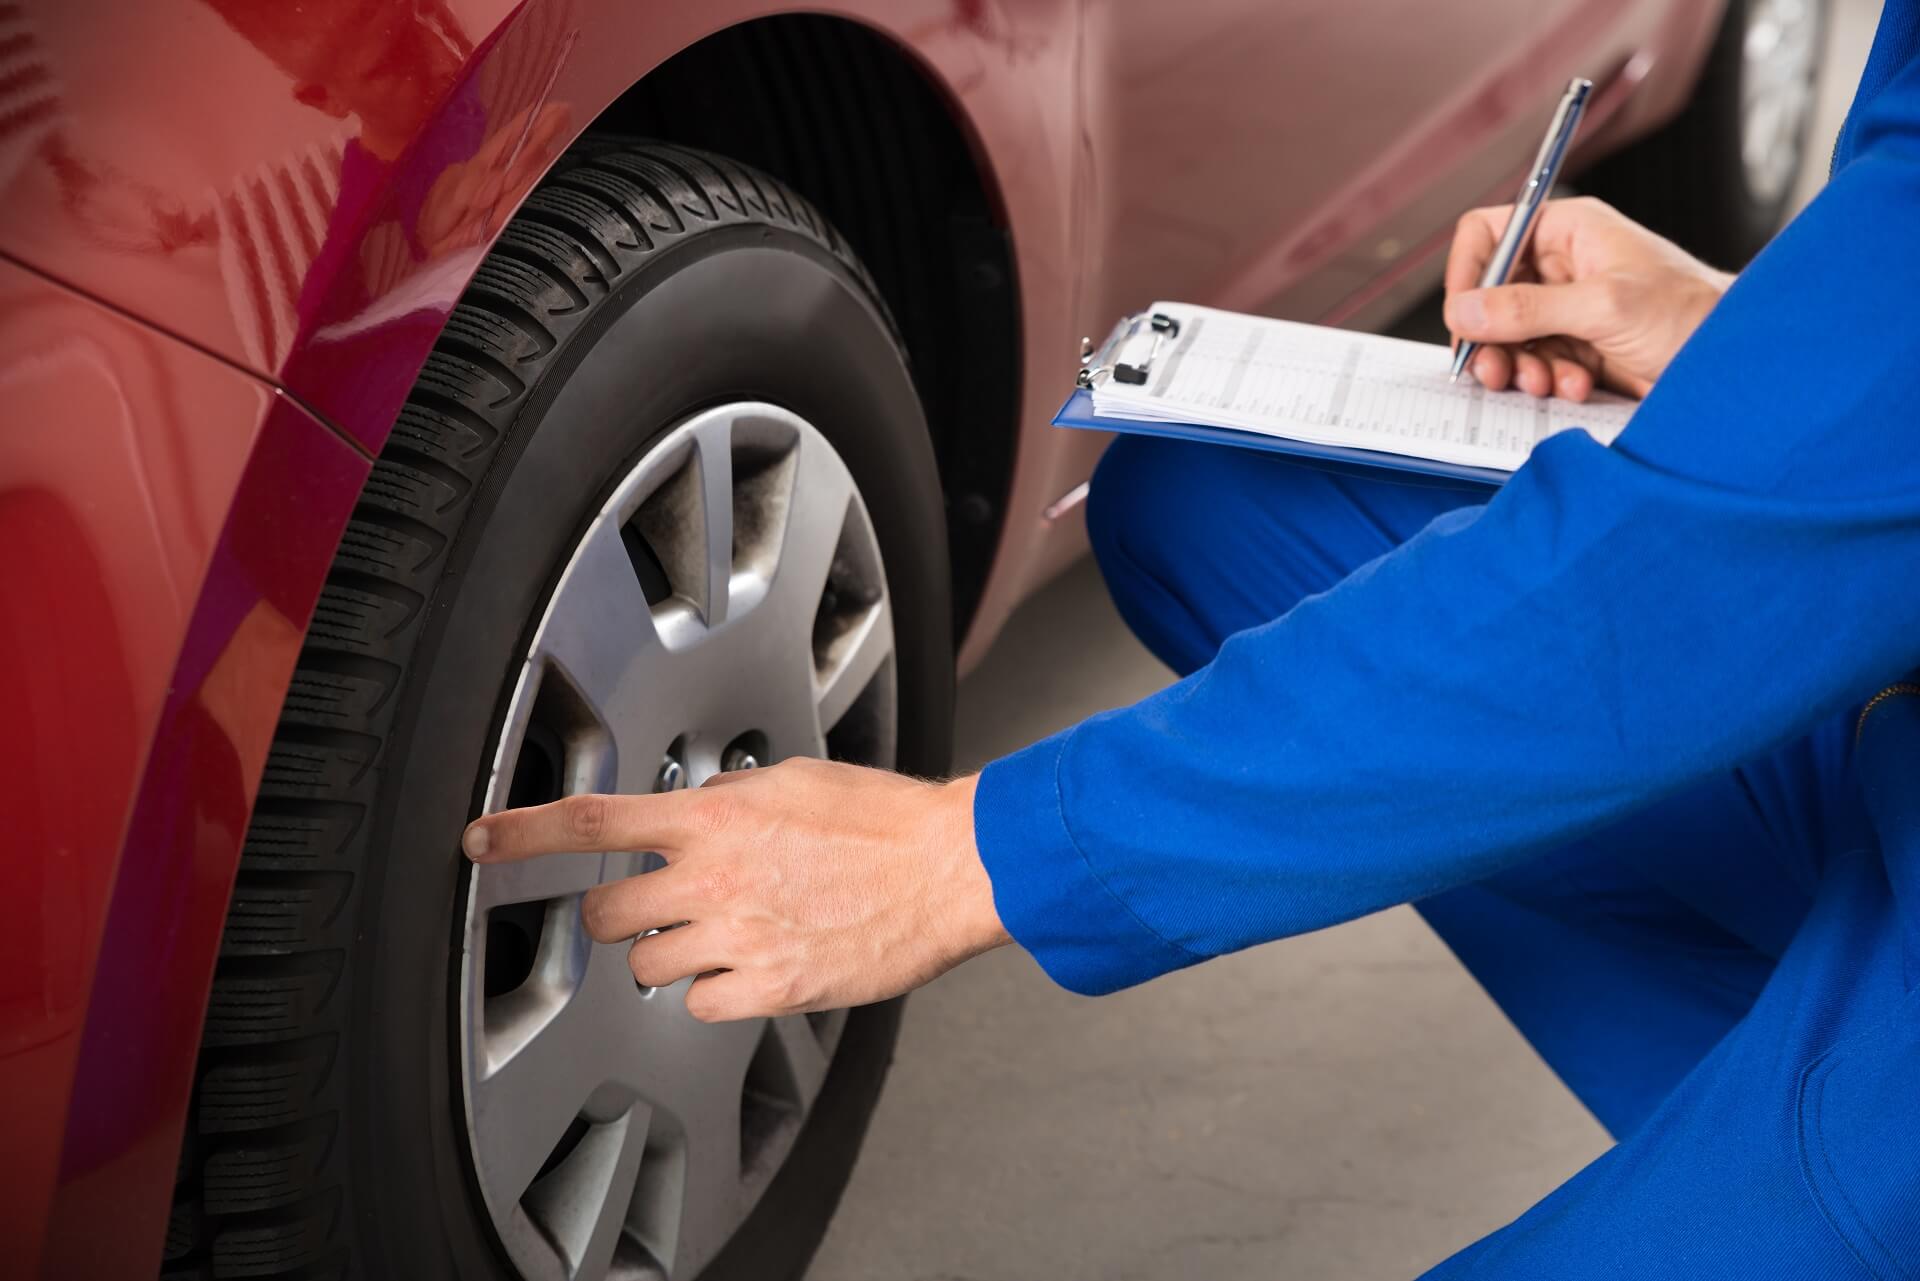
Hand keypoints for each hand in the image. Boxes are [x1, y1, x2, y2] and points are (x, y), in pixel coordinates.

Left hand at [462, 760, 1009, 1021]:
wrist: (947, 868)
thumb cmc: (883, 821)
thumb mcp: (793, 781)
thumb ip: (727, 800)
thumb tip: (693, 811)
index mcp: (715, 818)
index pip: (592, 824)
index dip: (522, 835)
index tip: (482, 843)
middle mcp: (715, 878)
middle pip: (607, 916)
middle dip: (618, 915)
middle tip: (657, 908)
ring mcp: (738, 937)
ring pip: (649, 965)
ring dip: (671, 953)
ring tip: (724, 934)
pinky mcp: (769, 988)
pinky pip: (700, 1004)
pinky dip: (717, 990)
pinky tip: (755, 964)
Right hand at [1444, 196, 1732, 399]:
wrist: (1732, 363)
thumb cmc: (1690, 315)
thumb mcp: (1603, 307)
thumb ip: (1528, 309)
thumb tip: (1465, 312)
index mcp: (1569, 232)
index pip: (1489, 235)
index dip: (1468, 273)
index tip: (1464, 317)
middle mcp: (1562, 267)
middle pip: (1490, 296)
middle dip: (1491, 338)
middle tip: (1493, 370)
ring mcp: (1568, 309)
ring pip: (1508, 337)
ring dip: (1518, 366)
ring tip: (1542, 383)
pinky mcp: (1577, 347)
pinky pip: (1535, 363)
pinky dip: (1546, 381)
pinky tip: (1575, 386)